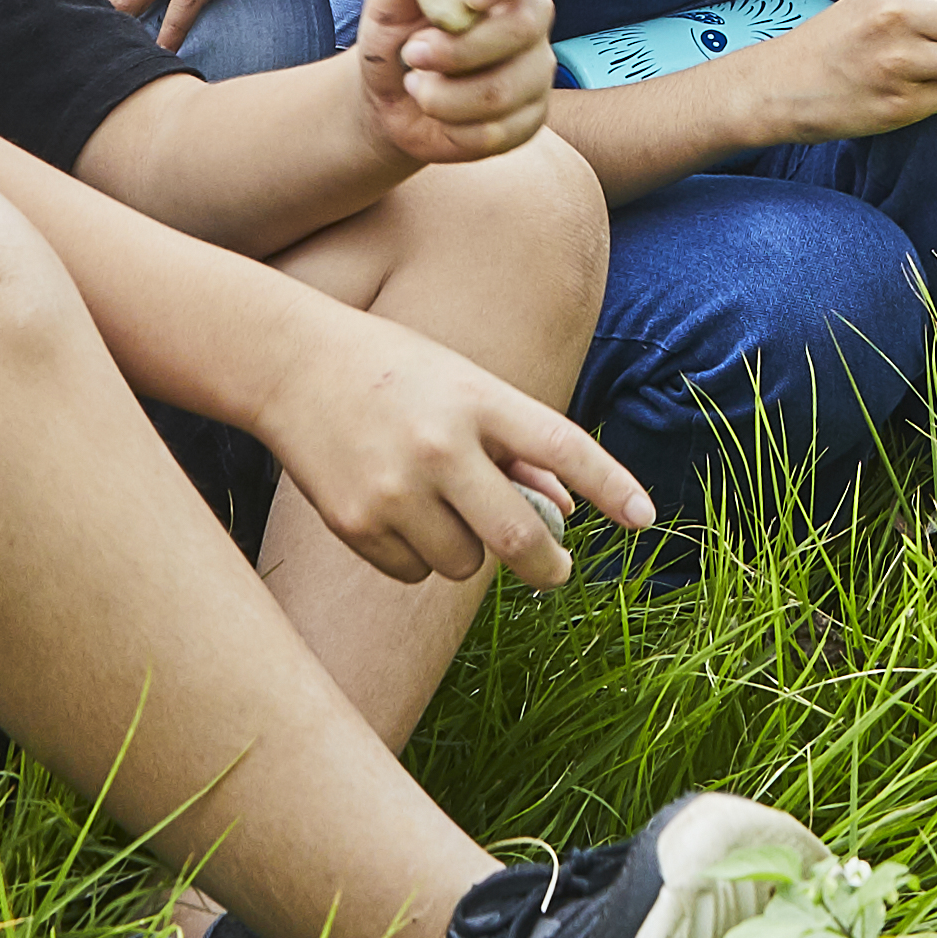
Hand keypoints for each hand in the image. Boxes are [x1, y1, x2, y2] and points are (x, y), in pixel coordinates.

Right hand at [264, 312, 657, 590]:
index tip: (645, 520)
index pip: (562, 448)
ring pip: (464, 566)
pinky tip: (395, 510)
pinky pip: (413, 573)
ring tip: (440, 505)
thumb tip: (566, 513)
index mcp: (478, 399)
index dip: (610, 486)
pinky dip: (417, 557)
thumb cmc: (396, 371)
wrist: (291, 364)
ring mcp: (395, 489)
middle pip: (518, 538)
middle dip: (547, 566)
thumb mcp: (465, 386)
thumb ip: (519, 447)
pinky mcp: (355, 524)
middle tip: (556, 571)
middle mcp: (440, 445)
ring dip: (467, 552)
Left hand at [354, 0, 563, 168]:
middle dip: (458, 49)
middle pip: (523, 27)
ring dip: (443, 95)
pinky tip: (436, 113)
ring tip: (416, 85)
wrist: (392, 97)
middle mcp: (531, 17)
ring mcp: (536, 70)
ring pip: (503, 90)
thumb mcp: (387, 3)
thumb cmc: (396, 36)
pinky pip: (496, 132)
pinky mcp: (530, 119)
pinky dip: (451, 128)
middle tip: (412, 53)